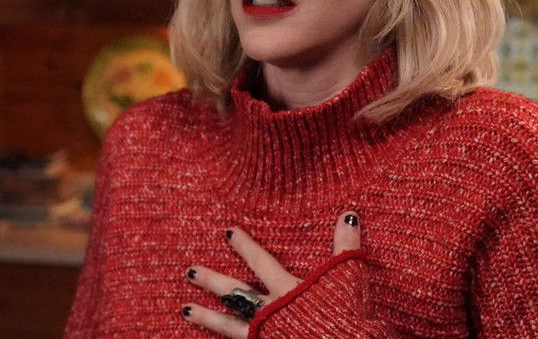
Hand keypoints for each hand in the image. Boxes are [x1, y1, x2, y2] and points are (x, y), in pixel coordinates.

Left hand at [181, 210, 360, 337]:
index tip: (228, 233)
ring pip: (229, 325)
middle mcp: (270, 312)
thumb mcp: (347, 276)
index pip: (260, 262)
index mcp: (287, 290)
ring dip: (206, 317)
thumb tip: (349, 214)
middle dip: (211, 281)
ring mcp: (266, 336)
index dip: (244, 246)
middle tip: (189, 272)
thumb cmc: (344, 315)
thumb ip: (345, 244)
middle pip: (235, 293)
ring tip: (184, 310)